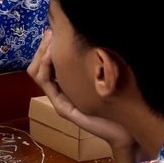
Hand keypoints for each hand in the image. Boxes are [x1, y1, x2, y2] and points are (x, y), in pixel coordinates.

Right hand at [27, 31, 135, 154]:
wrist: (126, 131)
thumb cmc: (120, 104)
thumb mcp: (104, 78)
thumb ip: (92, 65)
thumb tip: (88, 40)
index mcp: (67, 85)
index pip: (46, 63)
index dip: (47, 47)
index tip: (53, 32)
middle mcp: (59, 92)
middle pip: (38, 67)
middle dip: (41, 48)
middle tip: (50, 33)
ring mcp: (59, 100)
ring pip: (37, 73)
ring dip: (41, 55)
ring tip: (50, 42)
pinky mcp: (62, 107)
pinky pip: (46, 83)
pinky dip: (46, 67)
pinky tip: (52, 56)